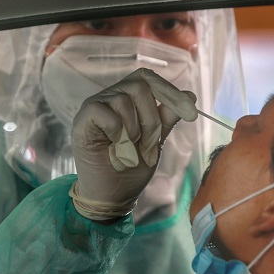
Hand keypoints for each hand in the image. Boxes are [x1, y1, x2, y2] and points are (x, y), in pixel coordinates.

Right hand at [70, 68, 196, 220]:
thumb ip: (167, 117)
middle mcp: (110, 97)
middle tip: (149, 144)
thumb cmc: (132, 167)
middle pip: (139, 86)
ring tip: (130, 150)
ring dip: (134, 130)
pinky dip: (116, 131)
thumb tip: (189, 95)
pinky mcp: (82, 119)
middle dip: (151, 119)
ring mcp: (95, 106)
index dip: (170, 91)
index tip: (191, 114)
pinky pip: (103, 112)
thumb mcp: (155, 140)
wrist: (112, 195)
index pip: (148, 78)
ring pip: (123, 100)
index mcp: (129, 99)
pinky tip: (115, 147)